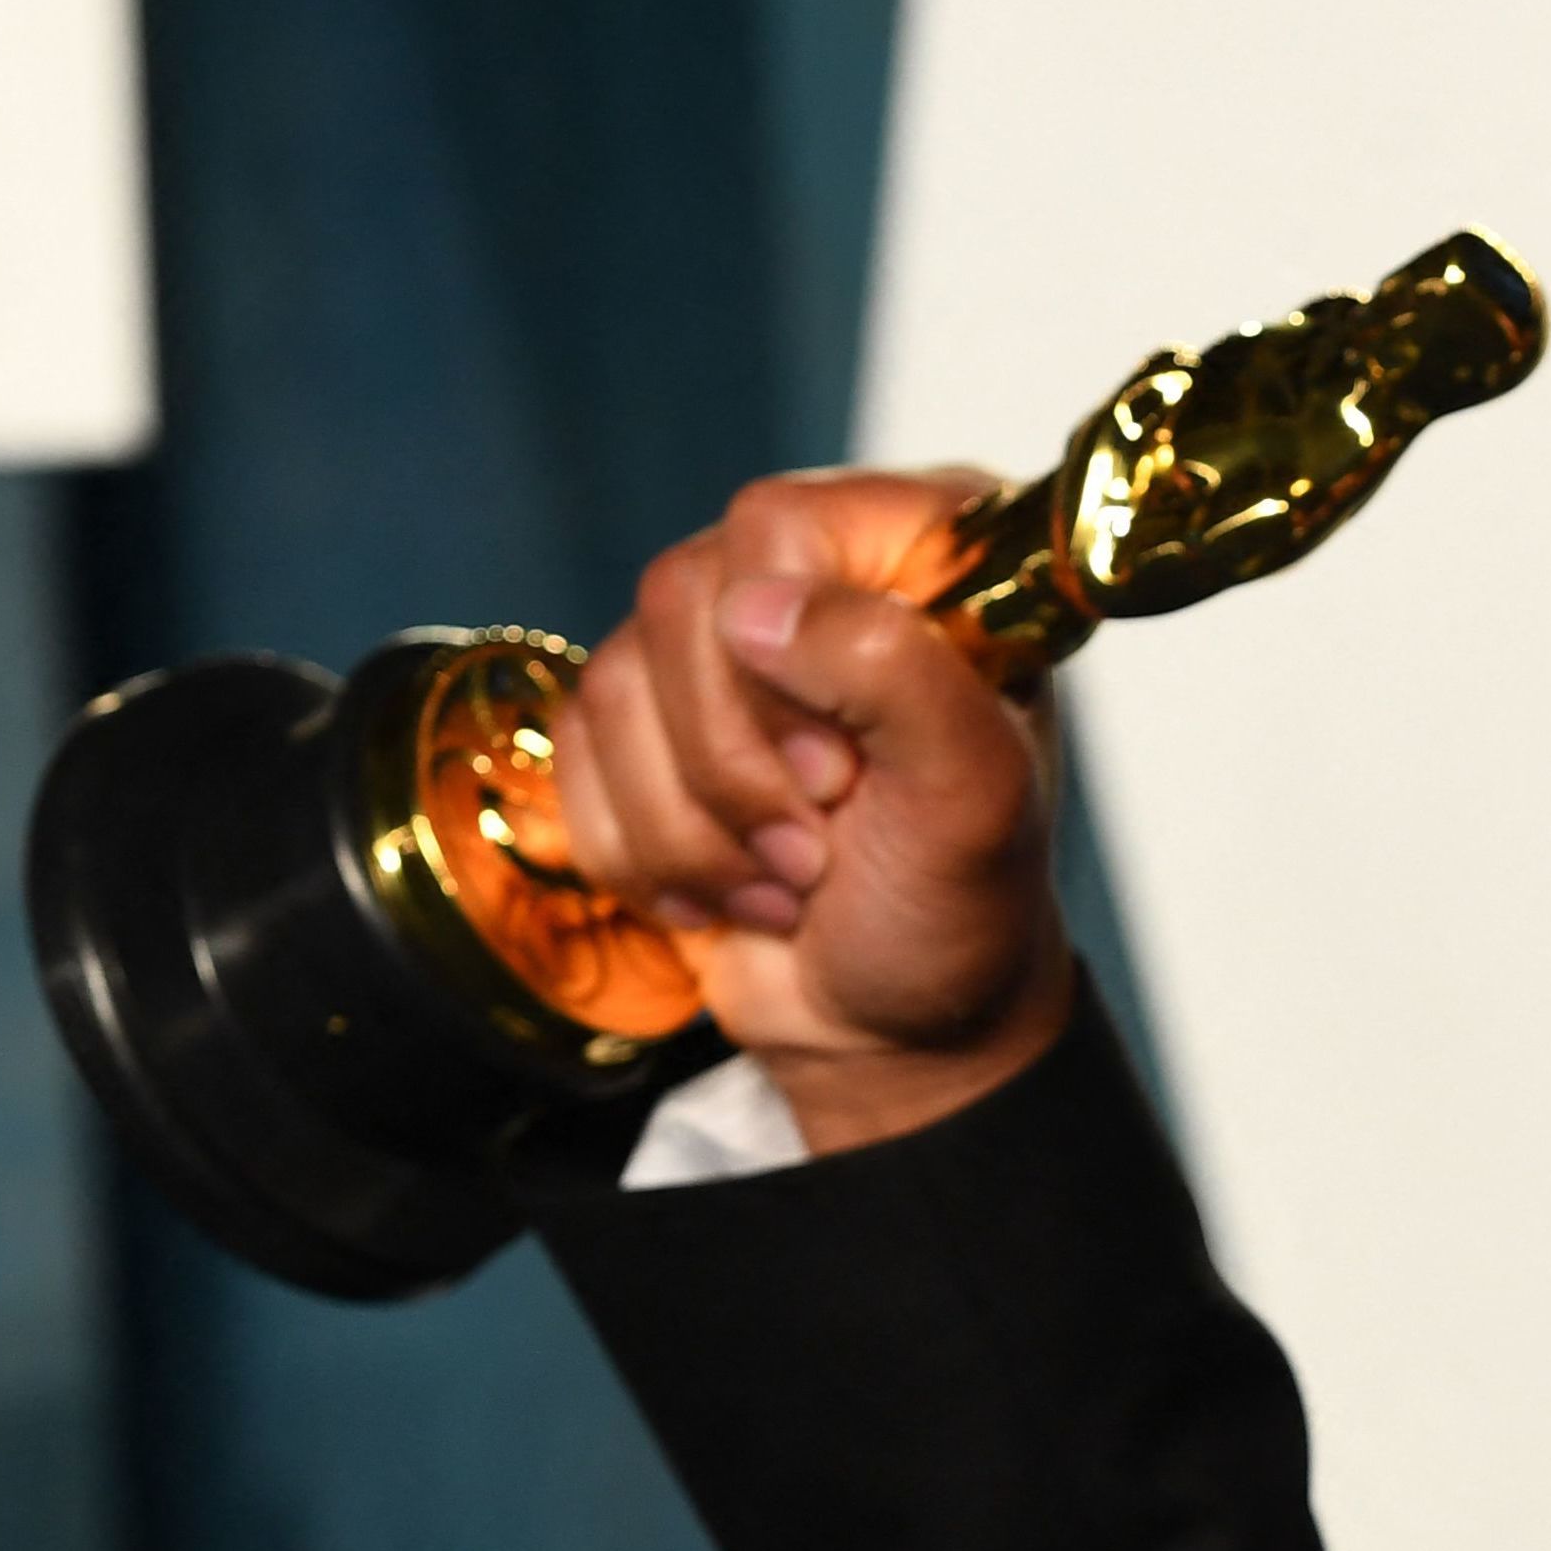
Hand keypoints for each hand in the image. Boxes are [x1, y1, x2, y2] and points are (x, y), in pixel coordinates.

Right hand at [559, 466, 1075, 1153]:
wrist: (895, 1025)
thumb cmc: (959, 908)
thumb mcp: (974, 800)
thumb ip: (896, 673)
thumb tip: (756, 609)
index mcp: (929, 558)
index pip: (779, 526)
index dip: (786, 658)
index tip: (845, 771)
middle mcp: (821, 574)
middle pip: (682, 599)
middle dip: (738, 765)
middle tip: (819, 847)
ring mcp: (726, 642)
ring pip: (616, 682)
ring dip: (696, 824)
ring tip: (791, 881)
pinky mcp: (650, 718)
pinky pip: (576, 748)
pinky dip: (647, 848)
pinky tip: (731, 887)